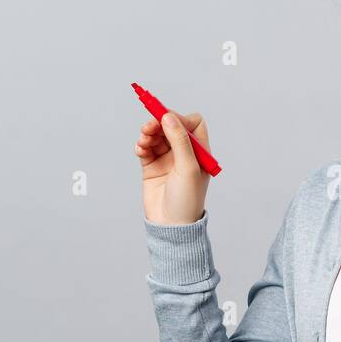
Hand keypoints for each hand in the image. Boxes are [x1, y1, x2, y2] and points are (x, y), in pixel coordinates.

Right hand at [136, 110, 211, 224]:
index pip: (192, 124)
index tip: (167, 121)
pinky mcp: (152, 167)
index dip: (180, 119)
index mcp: (199, 152)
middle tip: (149, 127)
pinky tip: (140, 149)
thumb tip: (169, 116)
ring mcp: (167, 159)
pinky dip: (142, 145)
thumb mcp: (188, 167)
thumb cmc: (186, 200)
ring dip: (148, 133)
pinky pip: (146, 148)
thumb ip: (180, 140)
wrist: (170, 225)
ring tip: (143, 141)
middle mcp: (184, 153)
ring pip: (156, 135)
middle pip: (171, 126)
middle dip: (159, 123)